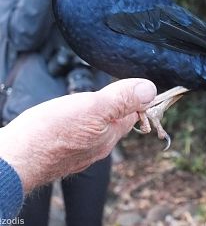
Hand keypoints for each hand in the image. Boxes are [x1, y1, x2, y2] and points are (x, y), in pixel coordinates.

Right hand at [0, 78, 155, 192]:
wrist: (15, 160)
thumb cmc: (51, 133)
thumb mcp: (94, 108)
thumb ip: (122, 99)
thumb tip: (149, 90)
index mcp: (110, 135)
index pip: (133, 115)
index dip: (134, 99)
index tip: (131, 86)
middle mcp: (98, 146)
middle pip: (115, 122)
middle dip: (116, 106)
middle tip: (110, 91)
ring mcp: (81, 151)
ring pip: (97, 128)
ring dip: (98, 114)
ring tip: (91, 102)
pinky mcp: (64, 152)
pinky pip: (80, 134)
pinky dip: (81, 122)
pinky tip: (70, 118)